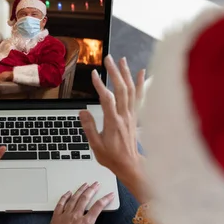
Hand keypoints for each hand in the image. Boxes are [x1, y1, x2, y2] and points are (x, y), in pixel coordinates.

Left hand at [40, 183, 114, 223]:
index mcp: (85, 223)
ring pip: (73, 198)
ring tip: (85, 184)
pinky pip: (60, 204)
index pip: (98, 207)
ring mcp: (64, 216)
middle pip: (85, 198)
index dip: (105, 199)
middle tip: (96, 184)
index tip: (110, 194)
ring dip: (80, 190)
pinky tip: (68, 192)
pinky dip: (65, 197)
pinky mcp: (56, 218)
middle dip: (92, 189)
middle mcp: (75, 217)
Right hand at [80, 56, 147, 201]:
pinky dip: (141, 84)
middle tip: (108, 58)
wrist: (130, 165)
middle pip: (121, 89)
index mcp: (113, 122)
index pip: (107, 99)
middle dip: (114, 72)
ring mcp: (131, 115)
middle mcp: (124, 116)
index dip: (100, 85)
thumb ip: (89, 127)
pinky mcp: (135, 116)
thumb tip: (82, 112)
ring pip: (131, 90)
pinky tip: (141, 72)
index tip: (94, 74)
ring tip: (121, 60)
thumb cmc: (112, 157)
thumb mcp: (95, 145)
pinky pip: (139, 97)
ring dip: (126, 74)